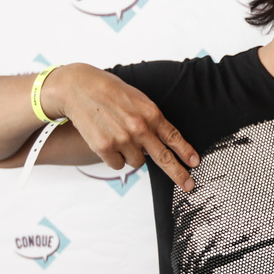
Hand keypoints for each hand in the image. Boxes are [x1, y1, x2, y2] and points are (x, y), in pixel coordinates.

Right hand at [48, 64, 199, 190]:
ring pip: (137, 162)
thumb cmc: (109, 92)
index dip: (185, 152)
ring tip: (120, 137)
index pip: (173, 137)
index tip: (194, 163)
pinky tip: (108, 141)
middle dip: (178, 173)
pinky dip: (115, 157)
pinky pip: (118, 164)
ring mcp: (122, 139)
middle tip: (188, 185)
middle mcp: (139, 128)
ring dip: (132, 155)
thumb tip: (161, 142)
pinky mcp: (104, 148)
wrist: (79, 88)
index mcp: (151, 113)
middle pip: (163, 158)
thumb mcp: (138, 99)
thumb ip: (151, 120)